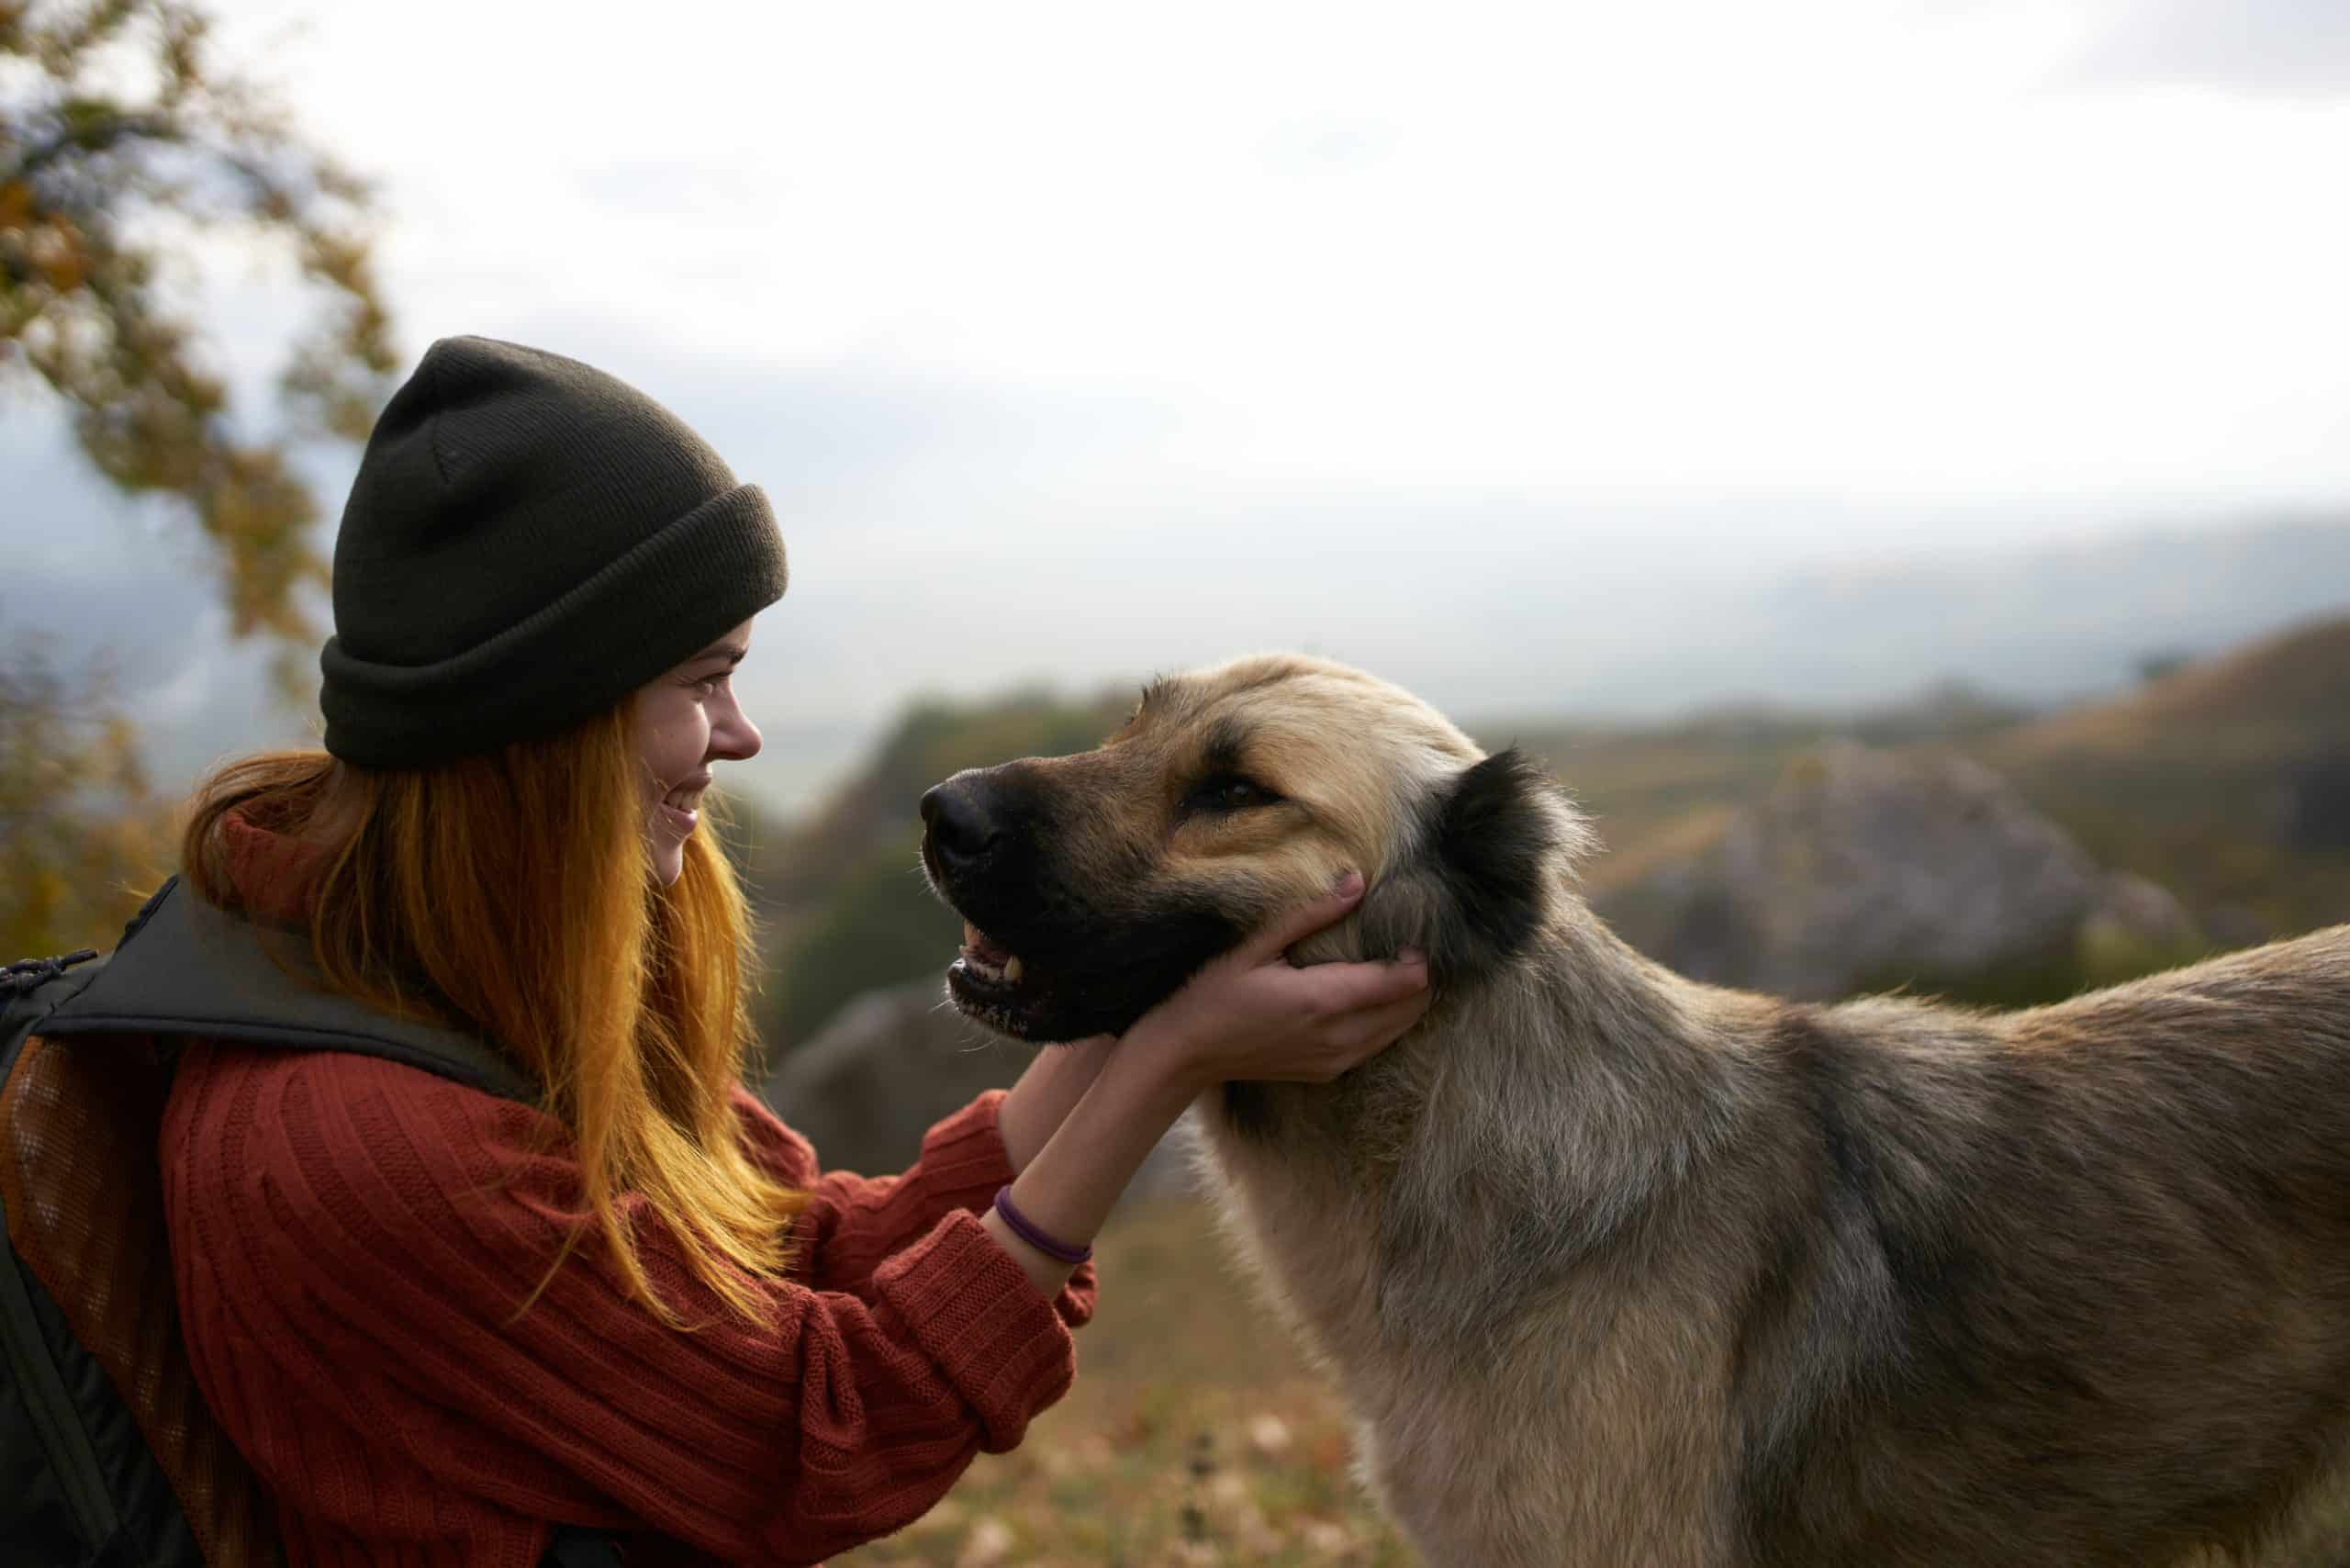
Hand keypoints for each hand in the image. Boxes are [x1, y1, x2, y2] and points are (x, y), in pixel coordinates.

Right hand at [1123, 873, 1430, 1095]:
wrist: (1185, 1053)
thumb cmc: (1212, 992)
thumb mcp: (1256, 944)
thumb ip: (1312, 914)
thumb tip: (1357, 881)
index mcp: (1325, 1000)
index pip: (1405, 982)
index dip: (1419, 955)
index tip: (1409, 929)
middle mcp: (1339, 1037)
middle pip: (1413, 1008)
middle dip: (1420, 976)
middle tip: (1404, 942)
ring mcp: (1336, 1061)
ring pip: (1400, 1030)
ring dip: (1406, 999)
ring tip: (1391, 964)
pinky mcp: (1329, 1072)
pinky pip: (1377, 1045)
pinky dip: (1386, 1019)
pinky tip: (1367, 995)